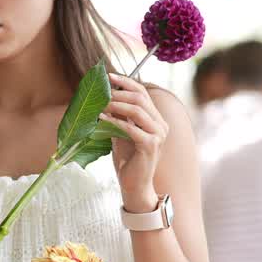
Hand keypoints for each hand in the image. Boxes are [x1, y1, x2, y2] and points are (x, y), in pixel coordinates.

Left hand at [102, 73, 167, 212]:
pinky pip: (131, 128)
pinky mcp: (151, 145)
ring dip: (116, 105)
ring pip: (137, 110)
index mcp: (156, 119)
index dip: (126, 82)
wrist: (135, 185)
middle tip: (101, 92)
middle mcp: (161, 124)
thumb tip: (103, 98)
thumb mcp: (121, 133)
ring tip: (100, 105)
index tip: (109, 76)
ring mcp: (158, 134)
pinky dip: (115, 122)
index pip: (143, 92)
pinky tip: (102, 119)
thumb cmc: (128, 160)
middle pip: (140, 98)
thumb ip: (118, 117)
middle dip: (119, 92)